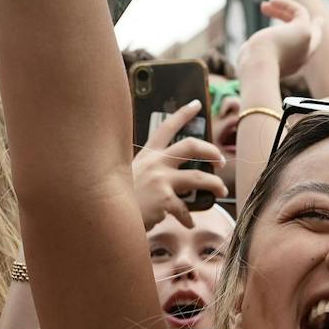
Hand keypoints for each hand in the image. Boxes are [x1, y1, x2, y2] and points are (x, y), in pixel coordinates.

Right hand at [131, 100, 228, 230]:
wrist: (107, 214)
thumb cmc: (121, 197)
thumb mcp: (132, 174)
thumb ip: (150, 170)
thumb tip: (170, 177)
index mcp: (148, 154)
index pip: (167, 126)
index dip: (184, 114)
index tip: (197, 104)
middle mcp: (155, 162)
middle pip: (191, 146)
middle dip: (212, 151)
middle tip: (221, 161)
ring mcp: (160, 179)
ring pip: (199, 177)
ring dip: (215, 185)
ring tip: (221, 192)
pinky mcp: (164, 199)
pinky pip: (185, 209)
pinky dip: (188, 218)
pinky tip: (189, 223)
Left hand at [238, 0, 322, 78]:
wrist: (258, 65)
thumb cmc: (251, 64)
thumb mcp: (251, 60)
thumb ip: (254, 53)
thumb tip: (249, 47)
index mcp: (292, 66)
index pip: (304, 53)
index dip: (307, 43)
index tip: (312, 37)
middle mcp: (303, 56)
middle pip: (315, 38)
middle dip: (317, 28)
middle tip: (320, 20)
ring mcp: (306, 44)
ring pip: (303, 20)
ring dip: (283, 10)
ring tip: (263, 6)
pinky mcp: (304, 31)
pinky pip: (299, 11)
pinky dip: (285, 4)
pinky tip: (270, 2)